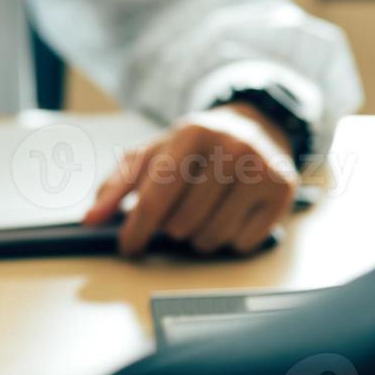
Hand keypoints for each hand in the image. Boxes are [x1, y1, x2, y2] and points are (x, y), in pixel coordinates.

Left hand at [83, 103, 299, 257]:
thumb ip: (116, 186)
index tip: (127, 247)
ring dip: (198, 236)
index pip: (156, 197)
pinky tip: (231, 212)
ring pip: (211, 238)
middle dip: (171, 227)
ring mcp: (261, 169)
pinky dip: (230, 238)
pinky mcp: (283, 190)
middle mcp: (231, 148)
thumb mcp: (152, 155)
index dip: (137, 229)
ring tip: (203, 210)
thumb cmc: (194, 148)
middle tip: (179, 209)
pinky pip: (242, 242)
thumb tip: (91, 219)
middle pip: (182, 223)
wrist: (252, 127)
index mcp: (192, 133)